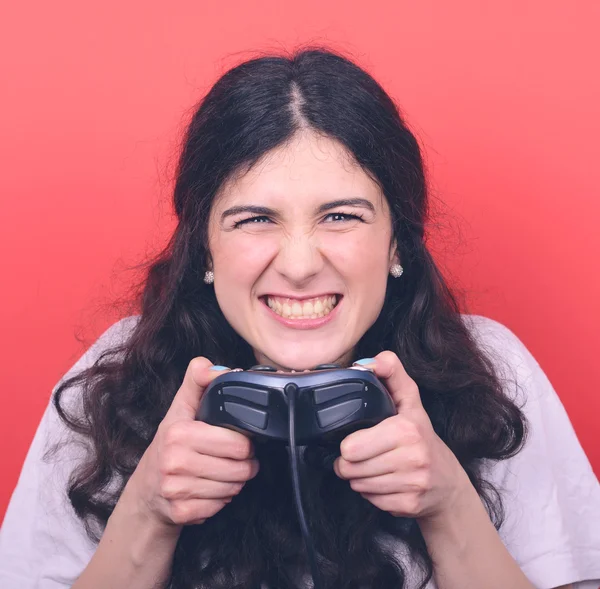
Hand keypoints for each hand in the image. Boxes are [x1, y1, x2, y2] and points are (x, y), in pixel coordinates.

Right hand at [125, 358, 259, 528]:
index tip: (237, 440)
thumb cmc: (168, 445)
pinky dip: (221, 500)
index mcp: (179, 433)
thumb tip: (217, 367)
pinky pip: (221, 506)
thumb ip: (198, 381)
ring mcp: (177, 490)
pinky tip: (210, 489)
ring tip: (223, 472)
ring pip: (234, 488)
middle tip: (236, 459)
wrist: (146, 492)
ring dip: (235, 482)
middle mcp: (174, 462)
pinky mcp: (182, 513)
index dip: (245, 442)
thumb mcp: (180, 409)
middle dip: (245, 464)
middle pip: (241, 468)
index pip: (238, 443)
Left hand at [333, 351, 467, 521]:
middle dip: (350, 464)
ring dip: (360, 478)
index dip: (347, 445)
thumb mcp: (409, 401)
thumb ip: (391, 373)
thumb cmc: (421, 437)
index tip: (358, 441)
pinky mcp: (409, 505)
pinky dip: (372, 494)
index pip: (351, 447)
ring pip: (359, 486)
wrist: (448, 481)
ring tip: (375, 468)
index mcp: (406, 429)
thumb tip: (369, 361)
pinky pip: (371, 500)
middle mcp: (412, 457)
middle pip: (351, 468)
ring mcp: (412, 484)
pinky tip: (385, 482)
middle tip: (362, 457)